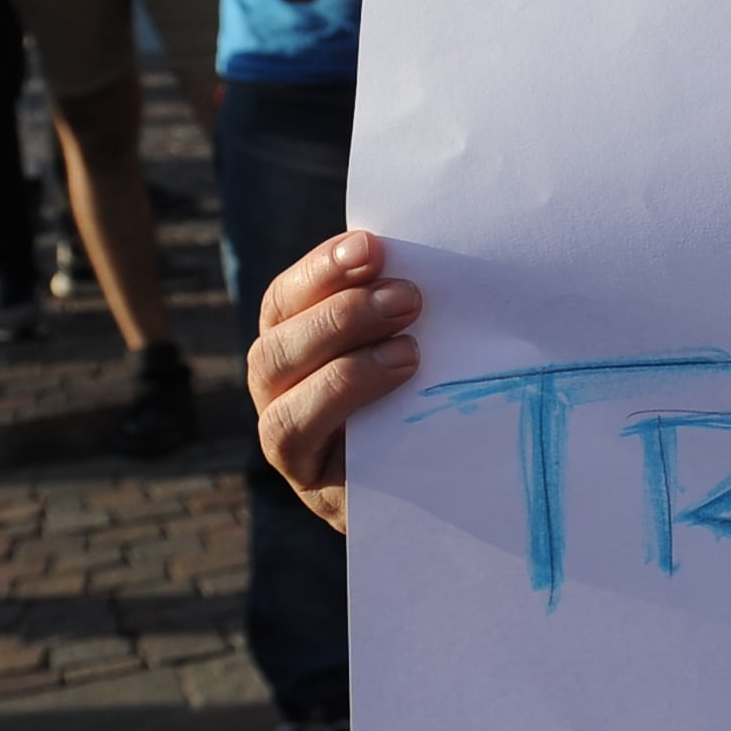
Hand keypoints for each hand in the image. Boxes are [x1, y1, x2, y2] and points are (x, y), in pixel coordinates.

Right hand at [251, 230, 424, 534]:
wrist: (453, 485)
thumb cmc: (436, 398)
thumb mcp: (426, 346)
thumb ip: (410, 309)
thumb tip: (434, 259)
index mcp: (296, 342)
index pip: (289, 299)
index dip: (322, 269)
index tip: (371, 245)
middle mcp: (279, 388)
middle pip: (277, 344)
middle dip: (340, 314)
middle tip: (408, 297)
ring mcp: (288, 438)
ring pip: (281, 395)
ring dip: (345, 367)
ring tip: (410, 352)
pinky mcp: (309, 482)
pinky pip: (300, 440)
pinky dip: (341, 407)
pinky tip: (398, 389)